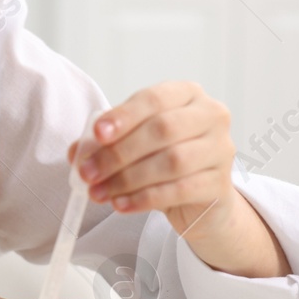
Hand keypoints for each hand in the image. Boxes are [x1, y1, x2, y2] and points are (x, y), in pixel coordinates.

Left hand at [70, 82, 288, 278]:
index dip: (124, 115)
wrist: (201, 197)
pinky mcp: (220, 185)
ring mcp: (220, 150)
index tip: (97, 133)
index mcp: (188, 94)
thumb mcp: (135, 144)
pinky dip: (144, 198)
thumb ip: (107, 142)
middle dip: (119, 152)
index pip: (154, 98)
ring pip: (171, 162)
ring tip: (99, 192)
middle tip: (88, 172)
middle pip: (163, 130)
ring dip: (128, 179)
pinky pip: (178, 190)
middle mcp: (211, 116)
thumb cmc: (165, 159)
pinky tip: (121, 204)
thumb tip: (78, 151)